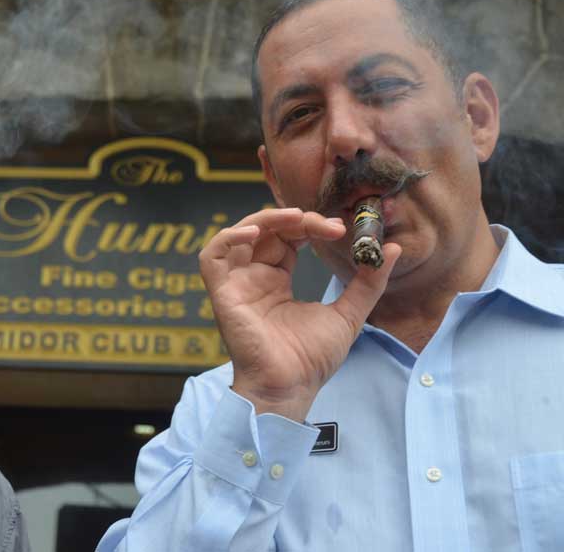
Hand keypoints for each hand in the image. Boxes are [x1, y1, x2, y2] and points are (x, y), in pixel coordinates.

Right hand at [198, 208, 400, 420]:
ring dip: (264, 219)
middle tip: (325, 224)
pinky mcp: (222, 294)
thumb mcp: (349, 314)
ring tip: (295, 217)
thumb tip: (393, 248)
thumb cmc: (312, 359)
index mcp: (277, 281)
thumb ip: (368, 282)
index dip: (310, 226)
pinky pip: (211, 257)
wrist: (291, 386)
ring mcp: (237, 285)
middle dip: (295, 219)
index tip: (339, 229)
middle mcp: (254, 278)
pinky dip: (228, 238)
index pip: (288, 239)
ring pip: (238, 235)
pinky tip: (254, 233)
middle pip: (267, 231)